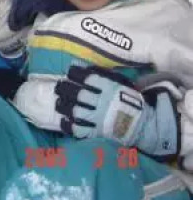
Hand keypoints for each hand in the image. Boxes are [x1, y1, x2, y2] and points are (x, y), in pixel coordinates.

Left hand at [55, 65, 180, 159]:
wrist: (141, 124)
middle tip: (58, 86)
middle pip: (78, 95)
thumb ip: (101, 74)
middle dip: (64, 89)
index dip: (75, 74)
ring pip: (75, 111)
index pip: (88, 79)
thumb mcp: (119, 83)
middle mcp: (102, 103)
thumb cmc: (127, 99)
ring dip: (63, 106)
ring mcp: (99, 119)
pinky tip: (63, 120)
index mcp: (109, 89)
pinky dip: (68, 125)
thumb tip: (81, 67)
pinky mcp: (97, 132)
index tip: (70, 72)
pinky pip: (79, 130)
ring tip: (58, 102)